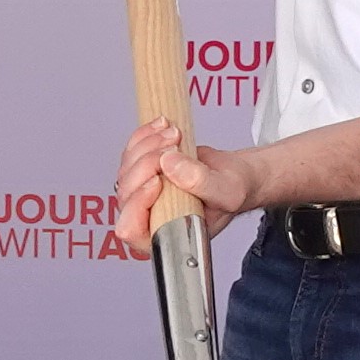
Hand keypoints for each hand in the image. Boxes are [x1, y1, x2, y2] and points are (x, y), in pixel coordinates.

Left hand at [109, 114, 251, 253]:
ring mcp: (141, 192)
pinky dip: (145, 135)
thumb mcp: (226, 192)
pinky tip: (163, 127)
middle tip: (174, 148)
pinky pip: (131, 150)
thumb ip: (200, 183)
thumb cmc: (231, 192)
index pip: (131, 229)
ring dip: (149, 145)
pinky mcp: (142, 170)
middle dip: (148, 163)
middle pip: (127, 191)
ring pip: (127, 167)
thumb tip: (168, 162)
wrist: (233, 175)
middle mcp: (147, 216)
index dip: (138, 203)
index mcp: (163, 233)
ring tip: (175, 135)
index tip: (159, 182)